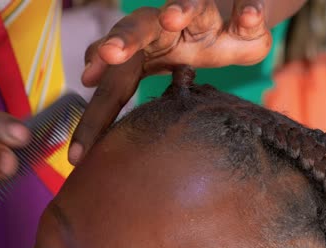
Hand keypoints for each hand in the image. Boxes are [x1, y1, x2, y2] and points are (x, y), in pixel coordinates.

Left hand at [68, 0, 270, 164]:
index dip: (96, 115)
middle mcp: (165, 27)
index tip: (77, 154)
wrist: (234, 19)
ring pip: (189, 5)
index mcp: (141, 50)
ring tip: (173, 18)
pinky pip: (246, 7)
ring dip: (180, 9)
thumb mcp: (155, 68)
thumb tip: (93, 118)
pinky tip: (247, 19)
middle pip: (138, 27)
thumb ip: (123, 86)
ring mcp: (202, 15)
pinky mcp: (240, 14)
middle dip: (123, 39)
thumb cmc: (189, 46)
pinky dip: (247, 10)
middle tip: (108, 54)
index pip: (113, 84)